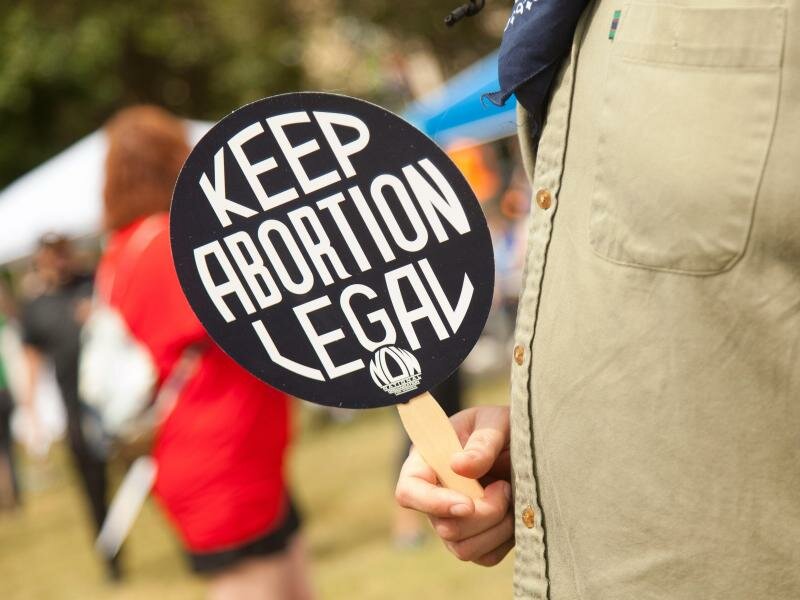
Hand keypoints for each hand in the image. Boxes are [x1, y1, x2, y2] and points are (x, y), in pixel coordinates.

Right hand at [395, 405, 512, 565]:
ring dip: (496, 526)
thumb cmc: (502, 426)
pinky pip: (486, 556)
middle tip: (504, 486)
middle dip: (482, 513)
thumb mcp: (495, 422)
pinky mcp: (476, 540)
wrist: (526, 446)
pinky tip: (514, 512)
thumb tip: (458, 467)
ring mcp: (453, 521)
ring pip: (463, 548)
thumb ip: (481, 442)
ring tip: (509, 495)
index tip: (467, 504)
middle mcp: (435, 496)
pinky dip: (506, 538)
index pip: (409, 491)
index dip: (432, 503)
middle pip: (443, 527)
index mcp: (428, 462)